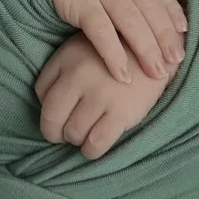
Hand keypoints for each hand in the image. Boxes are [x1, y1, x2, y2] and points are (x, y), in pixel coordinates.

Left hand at [36, 32, 172, 160]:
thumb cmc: (115, 53)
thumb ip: (60, 69)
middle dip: (54, 132)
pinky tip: (93, 147)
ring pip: (73, 133)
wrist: (157, 50)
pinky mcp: (122, 113)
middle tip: (63, 135)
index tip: (56, 117)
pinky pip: (96, 143)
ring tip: (83, 136)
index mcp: (68, 60)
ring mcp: (101, 96)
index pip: (41, 94)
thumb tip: (44, 101)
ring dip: (74, 140)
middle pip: (52, 117)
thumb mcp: (82, 48)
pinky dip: (90, 150)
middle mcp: (80, 77)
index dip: (46, 110)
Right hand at [42, 0, 187, 84]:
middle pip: (148, 6)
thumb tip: (157, 14)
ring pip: (130, 20)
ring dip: (146, 49)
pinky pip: (101, 32)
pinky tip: (123, 74)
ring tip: (156, 73)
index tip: (183, 33)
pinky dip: (114, 54)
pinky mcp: (78, 1)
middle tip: (176, 61)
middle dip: (164, 36)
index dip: (172, 11)